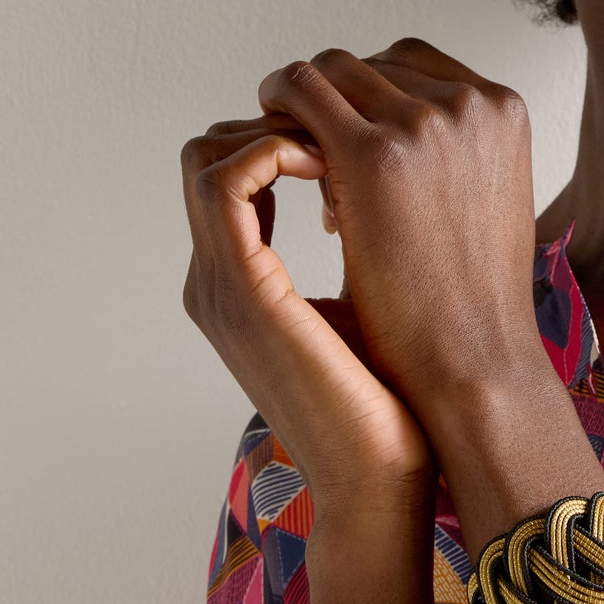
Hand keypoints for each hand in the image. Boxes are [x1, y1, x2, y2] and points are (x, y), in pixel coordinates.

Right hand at [180, 117, 433, 510]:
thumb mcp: (362, 312)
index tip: (351, 139)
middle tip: (347, 132)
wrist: (380, 479)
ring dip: (278, 129)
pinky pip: (225, 182)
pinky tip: (336, 162)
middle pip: (211, 154)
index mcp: (240, 286)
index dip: (282, 138)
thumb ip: (354, 256)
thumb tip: (394, 205)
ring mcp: (222, 285)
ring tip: (345, 146)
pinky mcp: (243, 291)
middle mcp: (217, 281)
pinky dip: (274, 150)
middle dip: (277, 124)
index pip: (230, 175)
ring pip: (209, 155)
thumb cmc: (389, 407)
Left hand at [253, 39, 549, 424]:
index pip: (414, 66)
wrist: (473, 361)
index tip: (347, 142)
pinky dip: (276, 109)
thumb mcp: (486, 201)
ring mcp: (422, 122)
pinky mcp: (370, 153)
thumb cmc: (475, 300)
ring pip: (328, 70)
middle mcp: (469, 102)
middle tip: (312, 158)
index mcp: (503, 108)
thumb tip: (400, 135)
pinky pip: (299, 93)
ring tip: (290, 160)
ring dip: (301, 106)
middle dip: (334, 106)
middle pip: (370, 64)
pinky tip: (265, 149)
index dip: (370, 99)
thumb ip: (455, 156)